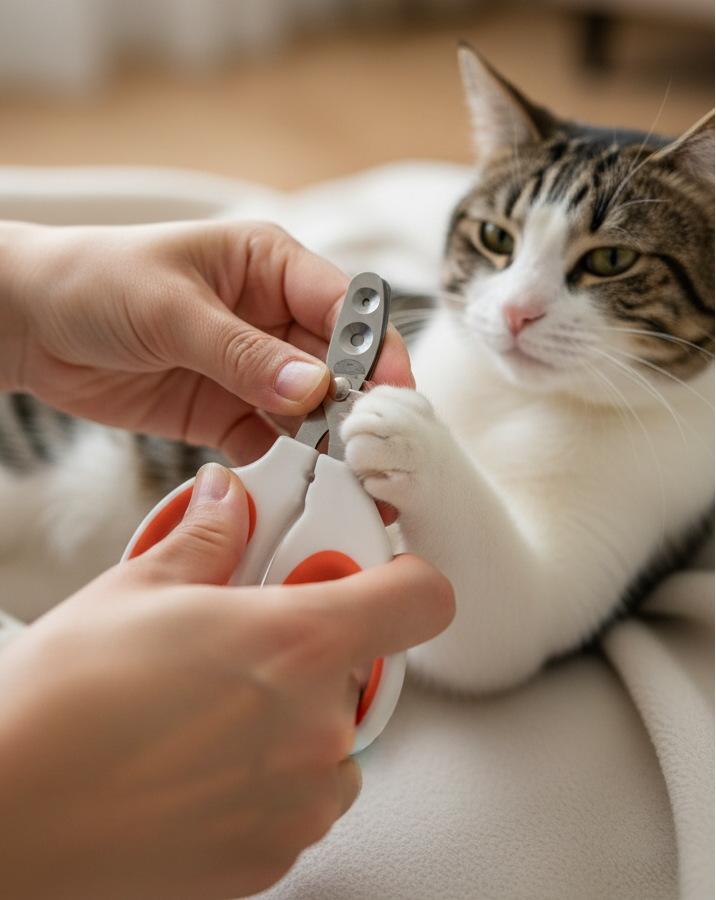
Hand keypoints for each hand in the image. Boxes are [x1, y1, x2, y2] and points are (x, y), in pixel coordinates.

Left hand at [0, 220, 412, 461]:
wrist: (29, 322)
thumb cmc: (96, 281)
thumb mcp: (171, 310)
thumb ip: (242, 353)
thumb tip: (315, 389)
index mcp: (270, 264)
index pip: (344, 306)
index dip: (375, 350)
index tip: (391, 397)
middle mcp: (272, 315)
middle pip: (338, 366)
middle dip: (358, 409)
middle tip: (373, 456)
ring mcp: (251, 367)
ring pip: (312, 411)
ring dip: (329, 445)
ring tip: (349, 485)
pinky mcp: (225, 411)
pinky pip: (270, 442)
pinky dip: (286, 466)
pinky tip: (297, 489)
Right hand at [0, 464, 454, 899]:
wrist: (11, 816)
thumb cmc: (62, 702)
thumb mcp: (137, 587)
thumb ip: (207, 537)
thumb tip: (229, 499)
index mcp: (298, 641)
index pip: (420, 600)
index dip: (404, 579)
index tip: (375, 576)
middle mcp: (316, 725)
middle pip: (366, 673)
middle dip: (319, 654)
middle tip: (247, 646)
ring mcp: (298, 803)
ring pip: (334, 745)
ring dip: (295, 724)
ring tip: (212, 712)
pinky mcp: (269, 860)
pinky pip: (298, 807)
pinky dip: (268, 785)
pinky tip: (198, 765)